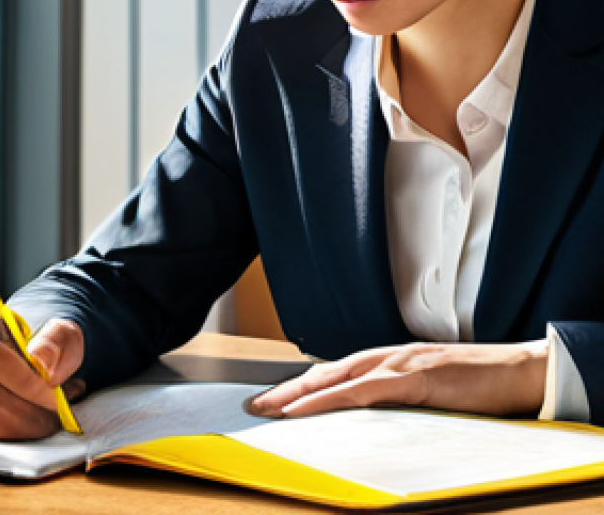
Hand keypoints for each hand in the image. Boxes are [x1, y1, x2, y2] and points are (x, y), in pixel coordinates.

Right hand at [0, 310, 85, 439]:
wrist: (34, 354)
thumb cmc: (45, 342)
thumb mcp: (60, 331)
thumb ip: (56, 339)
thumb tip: (39, 357)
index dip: (20, 378)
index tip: (52, 396)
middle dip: (24, 408)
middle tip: (55, 413)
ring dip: (20, 424)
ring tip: (49, 418)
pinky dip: (12, 433)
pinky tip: (34, 424)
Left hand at [249, 340, 548, 418]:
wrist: (521, 371)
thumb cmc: (479, 384)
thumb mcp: (429, 393)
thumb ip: (399, 399)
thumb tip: (373, 419)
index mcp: (389, 361)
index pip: (335, 372)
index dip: (302, 386)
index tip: (274, 400)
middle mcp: (387, 357)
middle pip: (326, 371)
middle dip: (289, 390)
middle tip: (256, 405)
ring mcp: (399, 364)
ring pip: (338, 377)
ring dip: (301, 394)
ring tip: (272, 408)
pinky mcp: (415, 378)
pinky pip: (364, 390)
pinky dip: (332, 398)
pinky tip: (311, 408)